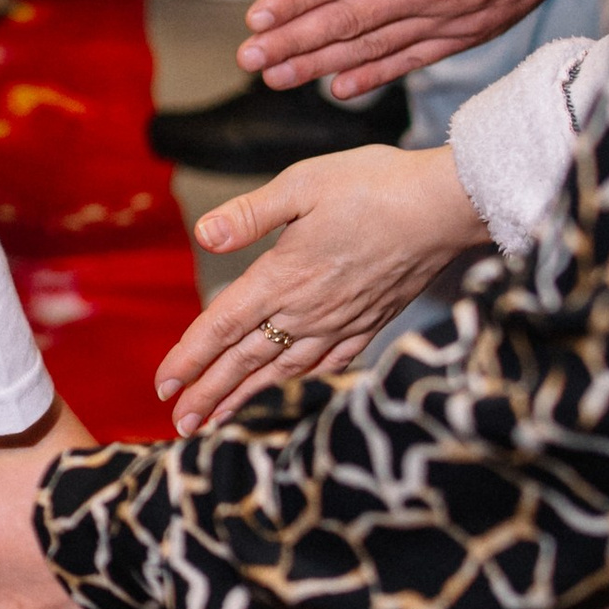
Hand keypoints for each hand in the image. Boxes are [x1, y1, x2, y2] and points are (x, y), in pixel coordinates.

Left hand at [156, 144, 488, 432]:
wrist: (444, 208)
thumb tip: (203, 234)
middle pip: (246, 360)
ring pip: (283, 368)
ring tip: (219, 417)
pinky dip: (301, 376)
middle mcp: (307, 309)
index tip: (164, 386)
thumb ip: (248, 215)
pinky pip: (327, 361)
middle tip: (180, 423)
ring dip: (246, 394)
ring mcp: (341, 321)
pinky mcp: (370, 321)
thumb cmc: (373, 186)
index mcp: (281, 277)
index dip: (190, 358)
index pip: (222, 326)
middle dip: (209, 394)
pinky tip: (289, 381)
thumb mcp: (301, 185)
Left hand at [234, 0, 608, 95]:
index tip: (255, 17)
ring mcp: (448, 16)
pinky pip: (412, 60)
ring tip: (276, 77)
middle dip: (291, 42)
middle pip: (345, 21)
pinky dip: (375, 74)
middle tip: (247, 59)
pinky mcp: (469, 31)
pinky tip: (342, 87)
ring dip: (320, 64)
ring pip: (372, 46)